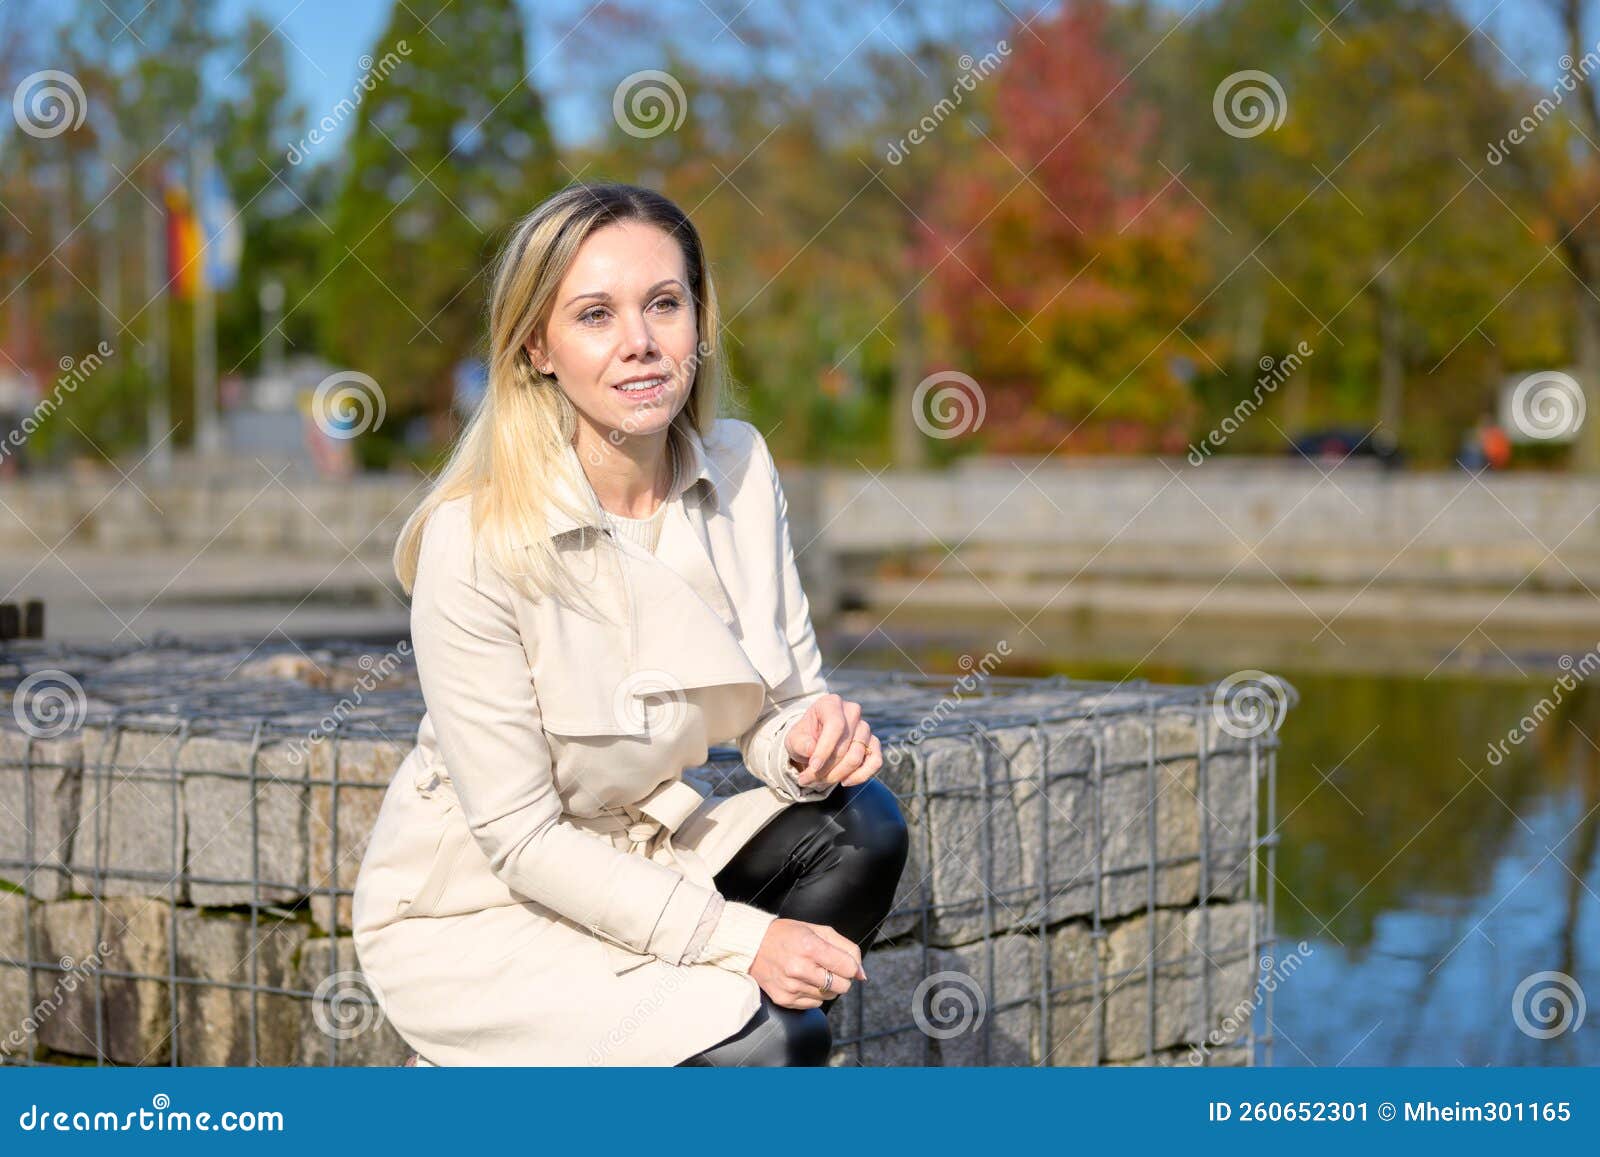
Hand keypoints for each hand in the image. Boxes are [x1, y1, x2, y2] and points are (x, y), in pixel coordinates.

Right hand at [750, 917, 865, 1009]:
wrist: (752, 945)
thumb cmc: (788, 935)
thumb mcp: (818, 930)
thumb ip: (846, 948)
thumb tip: (862, 975)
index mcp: (809, 947)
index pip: (848, 967)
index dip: (850, 965)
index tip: (842, 961)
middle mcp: (799, 968)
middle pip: (842, 986)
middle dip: (841, 977)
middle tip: (828, 967)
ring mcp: (791, 986)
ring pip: (829, 997)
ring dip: (826, 986)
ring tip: (812, 972)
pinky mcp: (784, 999)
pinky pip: (814, 1005)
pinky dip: (813, 995)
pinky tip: (802, 981)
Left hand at [783, 693, 882, 789]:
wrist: (814, 742)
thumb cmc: (804, 738)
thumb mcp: (794, 739)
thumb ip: (799, 743)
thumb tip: (811, 749)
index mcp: (831, 704)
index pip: (835, 725)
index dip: (825, 749)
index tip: (813, 767)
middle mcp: (852, 712)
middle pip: (845, 746)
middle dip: (826, 769)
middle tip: (808, 779)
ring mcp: (865, 727)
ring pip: (857, 757)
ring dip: (838, 775)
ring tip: (820, 781)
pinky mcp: (873, 743)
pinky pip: (875, 762)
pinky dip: (861, 776)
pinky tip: (845, 781)